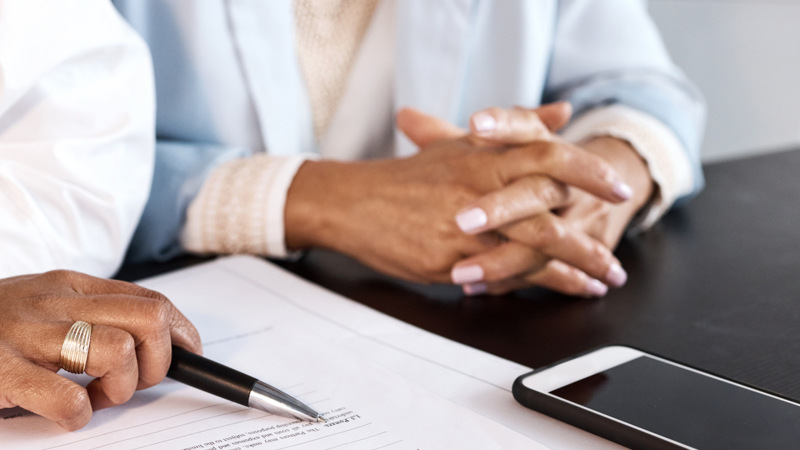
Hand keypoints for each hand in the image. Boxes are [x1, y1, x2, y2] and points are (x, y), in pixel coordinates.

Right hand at [0, 271, 200, 430]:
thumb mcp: (42, 305)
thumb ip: (90, 314)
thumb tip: (153, 343)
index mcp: (70, 285)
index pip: (151, 300)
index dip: (181, 332)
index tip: (190, 355)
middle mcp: (54, 302)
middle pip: (149, 319)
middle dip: (159, 360)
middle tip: (134, 383)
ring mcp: (26, 335)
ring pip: (118, 351)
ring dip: (120, 387)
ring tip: (95, 397)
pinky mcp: (0, 372)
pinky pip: (68, 400)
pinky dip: (79, 415)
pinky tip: (64, 413)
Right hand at [284, 105, 630, 284]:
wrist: (355, 202)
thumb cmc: (409, 177)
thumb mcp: (464, 143)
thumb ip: (519, 126)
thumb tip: (562, 111)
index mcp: (484, 155)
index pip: (550, 156)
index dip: (589, 172)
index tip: (617, 189)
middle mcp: (479, 189)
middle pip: (550, 213)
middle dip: (589, 242)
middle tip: (616, 261)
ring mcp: (465, 227)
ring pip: (530, 249)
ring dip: (573, 269)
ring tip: (600, 281)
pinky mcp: (449, 258)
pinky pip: (501, 275)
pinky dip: (536, 285)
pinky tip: (559, 291)